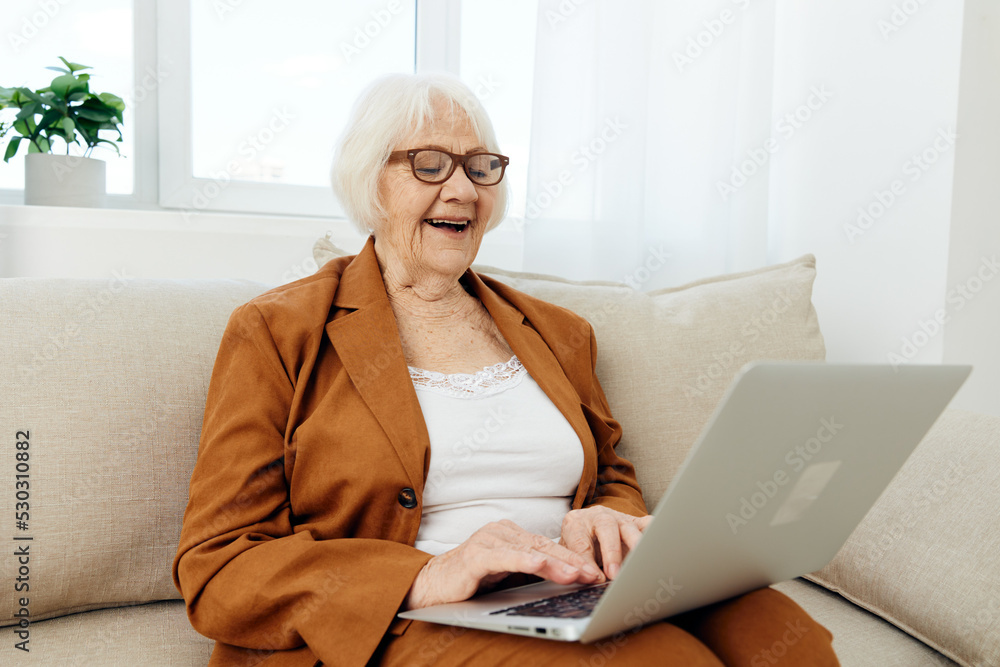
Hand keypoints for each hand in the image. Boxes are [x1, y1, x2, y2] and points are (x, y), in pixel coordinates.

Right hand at [403, 519, 605, 609]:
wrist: (432, 585)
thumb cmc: (471, 580)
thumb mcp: (507, 574)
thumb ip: (530, 571)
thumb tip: (565, 579)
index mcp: (510, 534)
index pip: (547, 546)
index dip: (572, 558)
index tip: (594, 571)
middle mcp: (501, 532)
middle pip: (543, 546)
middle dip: (571, 561)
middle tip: (594, 574)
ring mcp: (488, 541)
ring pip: (528, 552)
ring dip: (555, 564)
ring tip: (577, 574)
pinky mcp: (475, 556)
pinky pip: (504, 558)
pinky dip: (523, 561)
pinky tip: (539, 565)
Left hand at [559, 506, 651, 579]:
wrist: (585, 530)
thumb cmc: (576, 546)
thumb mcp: (569, 556)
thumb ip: (578, 566)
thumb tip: (594, 581)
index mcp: (575, 523)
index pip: (580, 542)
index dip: (588, 562)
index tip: (595, 579)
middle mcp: (598, 516)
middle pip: (606, 526)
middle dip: (611, 552)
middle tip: (615, 575)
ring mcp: (618, 518)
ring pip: (629, 527)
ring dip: (635, 546)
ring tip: (640, 564)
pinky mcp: (635, 523)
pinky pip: (648, 524)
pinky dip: (654, 535)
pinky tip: (658, 549)